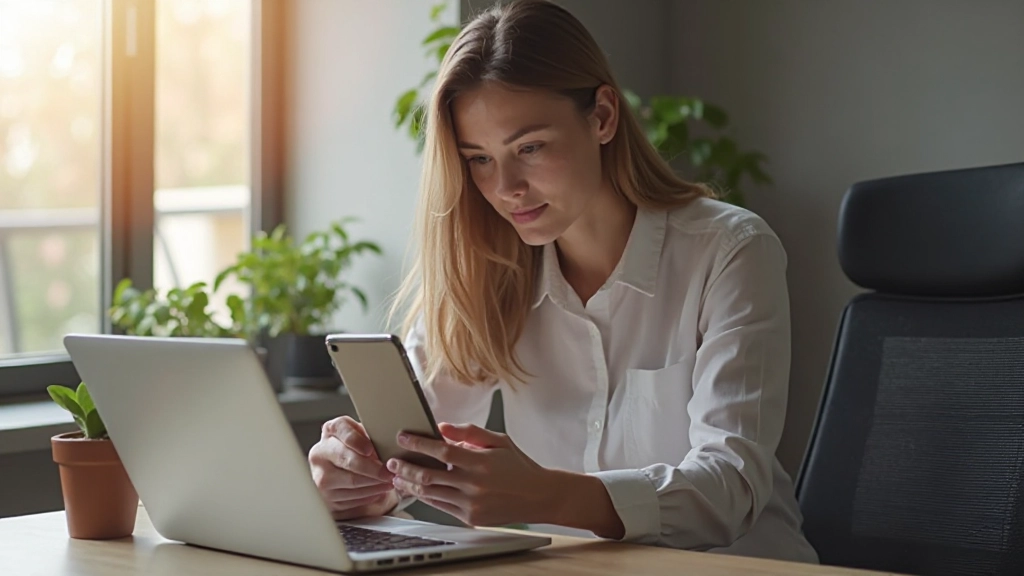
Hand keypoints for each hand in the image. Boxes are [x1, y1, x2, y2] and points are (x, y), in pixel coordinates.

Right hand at [308, 416, 398, 519]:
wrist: (342, 470)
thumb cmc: (358, 450)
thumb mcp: (364, 437)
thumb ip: (371, 437)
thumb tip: (388, 447)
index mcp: (330, 430)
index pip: (341, 430)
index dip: (356, 440)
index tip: (371, 450)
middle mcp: (320, 452)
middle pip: (349, 460)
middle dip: (374, 469)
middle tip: (389, 473)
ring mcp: (319, 476)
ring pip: (353, 481)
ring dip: (376, 483)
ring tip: (389, 481)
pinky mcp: (325, 497)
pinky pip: (351, 497)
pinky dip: (370, 494)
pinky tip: (379, 490)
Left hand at [386, 422, 559, 526]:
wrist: (538, 496)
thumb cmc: (518, 466)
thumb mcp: (498, 440)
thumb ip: (470, 432)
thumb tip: (442, 426)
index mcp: (480, 461)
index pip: (441, 450)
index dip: (418, 444)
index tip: (403, 437)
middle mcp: (474, 484)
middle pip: (430, 475)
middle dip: (406, 467)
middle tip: (392, 461)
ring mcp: (472, 503)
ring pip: (431, 494)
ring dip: (410, 485)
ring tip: (397, 478)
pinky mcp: (471, 517)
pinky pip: (442, 507)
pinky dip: (426, 498)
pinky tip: (417, 491)